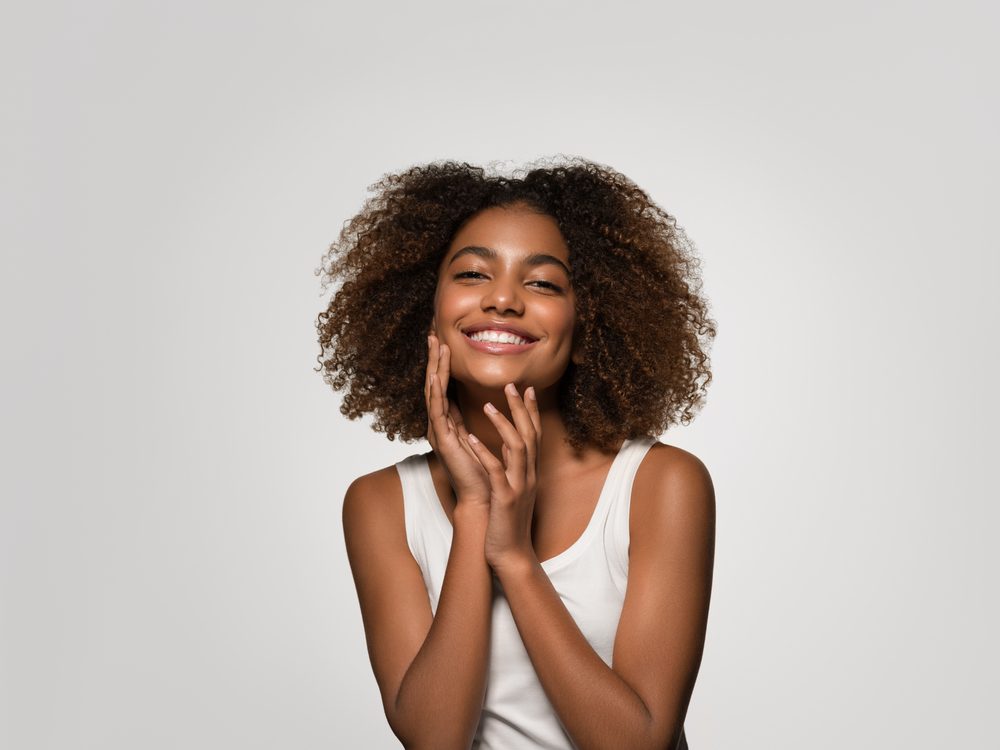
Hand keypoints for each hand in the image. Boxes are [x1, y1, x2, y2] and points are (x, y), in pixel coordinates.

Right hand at [425, 335, 490, 506]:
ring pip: (433, 392)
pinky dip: (436, 391)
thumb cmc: (484, 473)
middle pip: (434, 385)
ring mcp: (438, 432)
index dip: (442, 364)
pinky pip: (437, 410)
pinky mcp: (443, 440)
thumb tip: (479, 400)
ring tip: (435, 344)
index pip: (443, 387)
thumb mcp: (478, 438)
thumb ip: (473, 421)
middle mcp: (439, 425)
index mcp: (448, 424)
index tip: (442, 341)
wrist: (485, 500)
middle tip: (432, 333)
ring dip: (434, 367)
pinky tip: (436, 375)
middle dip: (433, 359)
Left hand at [466, 383, 542, 569]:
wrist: (511, 555)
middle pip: (530, 435)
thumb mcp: (513, 490)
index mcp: (530, 472)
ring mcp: (518, 486)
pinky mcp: (505, 499)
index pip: (534, 434)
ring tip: (487, 406)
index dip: (531, 410)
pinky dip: (484, 453)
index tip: (526, 388)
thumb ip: (512, 468)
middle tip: (512, 385)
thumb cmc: (507, 523)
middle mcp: (529, 475)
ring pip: (517, 449)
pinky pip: (495, 471)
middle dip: (521, 409)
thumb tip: (508, 448)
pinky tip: (471, 439)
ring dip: (503, 425)